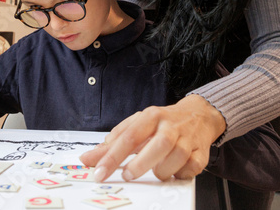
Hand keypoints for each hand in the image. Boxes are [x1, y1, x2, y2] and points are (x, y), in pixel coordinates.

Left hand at [80, 94, 225, 182]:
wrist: (197, 115)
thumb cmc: (162, 123)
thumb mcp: (137, 126)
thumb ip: (112, 144)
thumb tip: (88, 159)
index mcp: (151, 116)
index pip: (129, 136)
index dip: (112, 156)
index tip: (99, 172)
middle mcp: (169, 125)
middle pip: (157, 146)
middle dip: (140, 165)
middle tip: (128, 174)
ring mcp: (187, 138)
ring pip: (175, 158)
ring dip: (162, 170)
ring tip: (157, 168)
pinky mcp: (201, 152)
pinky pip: (190, 168)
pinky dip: (180, 174)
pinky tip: (175, 169)